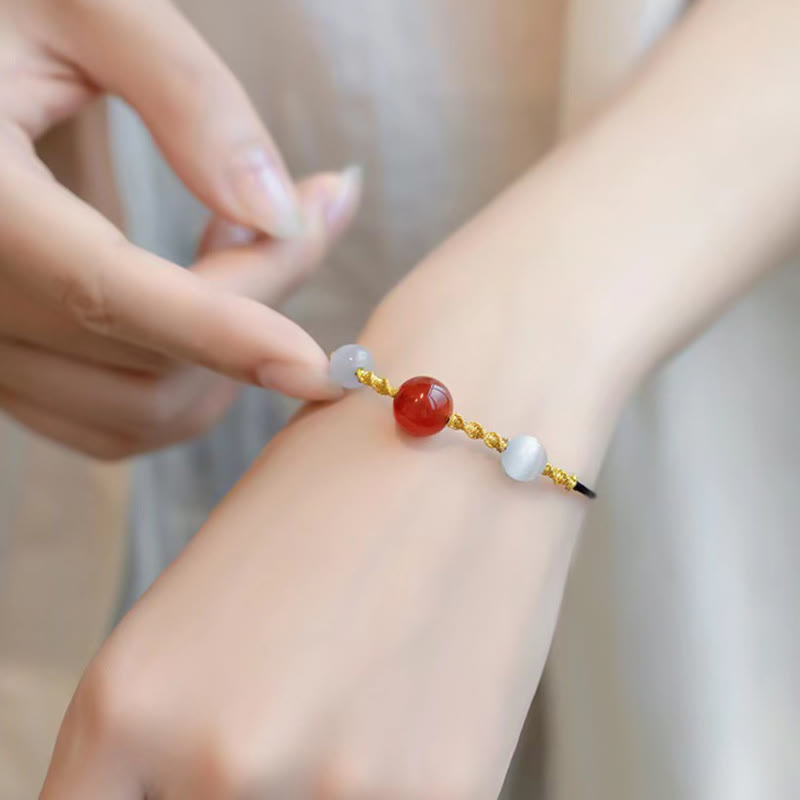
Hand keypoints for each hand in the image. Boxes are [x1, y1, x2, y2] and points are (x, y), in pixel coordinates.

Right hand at [0, 0, 360, 456]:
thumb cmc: (13, 8)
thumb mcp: (90, 6)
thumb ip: (188, 99)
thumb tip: (277, 214)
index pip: (103, 292)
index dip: (221, 335)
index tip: (317, 369)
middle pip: (147, 355)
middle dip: (257, 296)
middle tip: (309, 211)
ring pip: (142, 410)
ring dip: (227, 352)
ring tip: (241, 240)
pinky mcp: (14, 367)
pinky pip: (119, 419)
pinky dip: (189, 381)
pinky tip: (199, 298)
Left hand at [39, 211, 613, 799]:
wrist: (465, 423)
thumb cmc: (333, 490)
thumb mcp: (207, 600)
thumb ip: (179, 720)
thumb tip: (190, 788)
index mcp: (128, 699)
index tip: (172, 789)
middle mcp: (215, 758)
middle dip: (246, 783)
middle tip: (298, 697)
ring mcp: (334, 788)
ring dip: (324, 781)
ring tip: (363, 690)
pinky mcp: (445, 792)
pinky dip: (397, 778)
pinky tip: (415, 697)